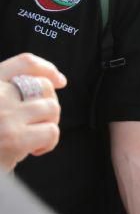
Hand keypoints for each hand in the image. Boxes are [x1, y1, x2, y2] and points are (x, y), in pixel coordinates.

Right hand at [0, 53, 66, 170]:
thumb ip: (11, 92)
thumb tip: (55, 80)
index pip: (25, 63)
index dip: (48, 69)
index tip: (60, 80)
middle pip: (44, 86)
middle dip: (50, 104)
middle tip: (38, 122)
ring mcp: (4, 115)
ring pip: (51, 108)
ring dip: (49, 124)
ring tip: (34, 137)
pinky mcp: (15, 138)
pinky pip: (51, 131)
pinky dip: (49, 142)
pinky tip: (34, 150)